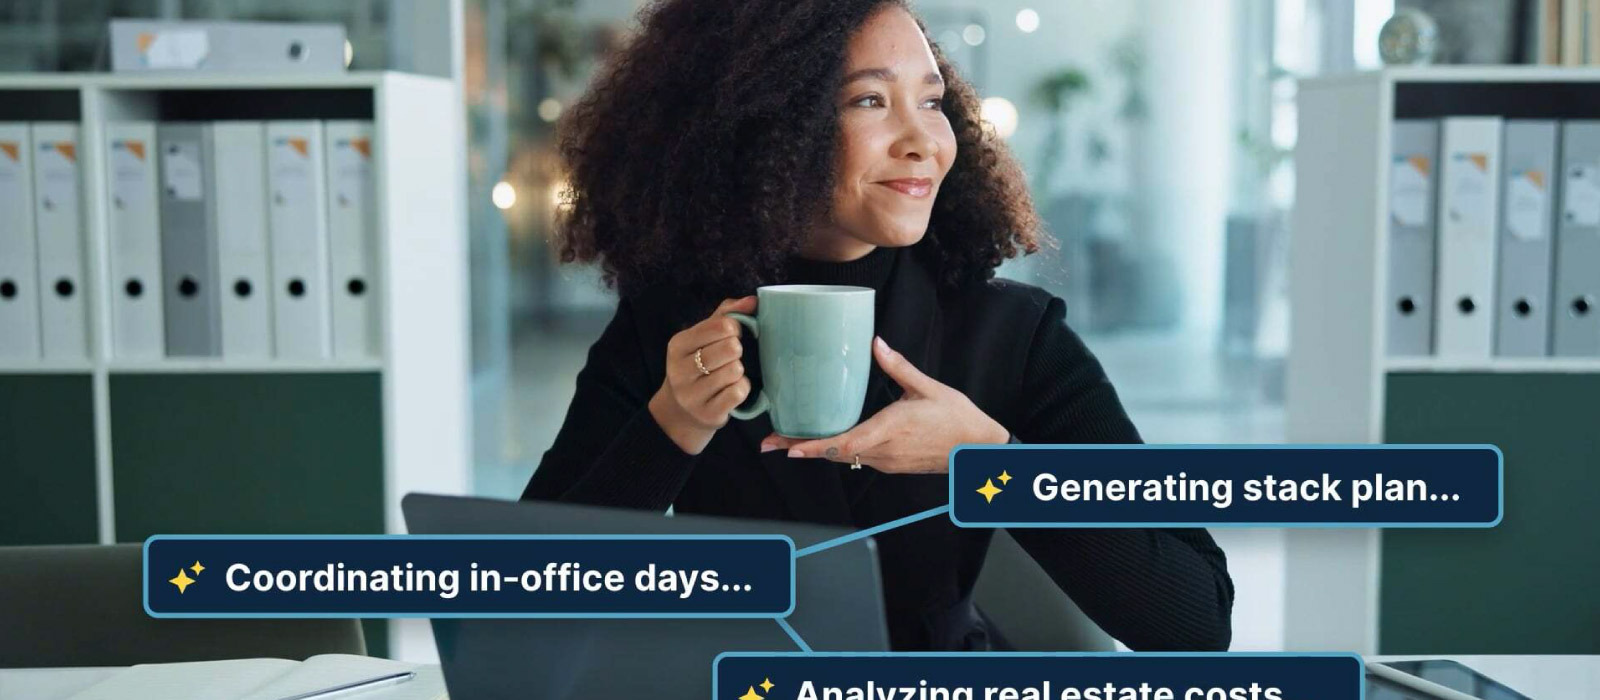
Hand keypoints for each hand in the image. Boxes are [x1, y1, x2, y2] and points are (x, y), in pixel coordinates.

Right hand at [649, 296, 755, 454]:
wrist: (679, 413)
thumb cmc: (696, 367)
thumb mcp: (701, 339)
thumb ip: (725, 315)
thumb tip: (752, 300)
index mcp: (678, 345)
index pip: (720, 325)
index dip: (735, 327)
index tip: (732, 334)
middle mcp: (680, 370)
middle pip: (730, 348)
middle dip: (737, 350)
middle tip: (730, 356)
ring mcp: (692, 395)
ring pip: (735, 371)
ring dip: (739, 371)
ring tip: (729, 374)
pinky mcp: (708, 413)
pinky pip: (739, 392)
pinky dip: (742, 388)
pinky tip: (732, 389)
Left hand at [761, 336, 1008, 472]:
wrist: (978, 448)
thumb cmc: (957, 417)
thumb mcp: (927, 386)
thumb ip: (897, 365)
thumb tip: (874, 342)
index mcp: (892, 428)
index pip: (846, 443)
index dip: (815, 446)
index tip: (790, 447)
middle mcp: (885, 450)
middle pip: (835, 454)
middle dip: (801, 448)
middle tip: (770, 443)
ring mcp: (887, 461)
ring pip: (843, 458)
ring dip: (815, 450)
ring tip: (785, 442)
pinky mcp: (890, 463)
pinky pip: (856, 458)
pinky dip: (834, 451)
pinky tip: (820, 441)